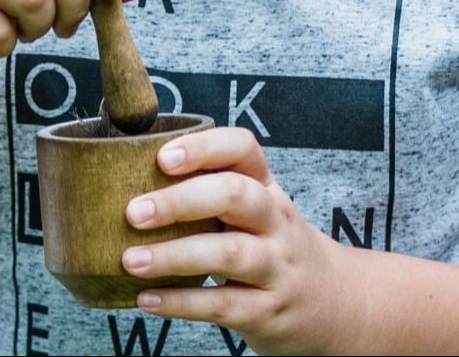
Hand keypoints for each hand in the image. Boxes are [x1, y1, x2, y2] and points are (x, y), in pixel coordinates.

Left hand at [121, 127, 362, 354]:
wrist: (336, 305)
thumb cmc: (272, 248)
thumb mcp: (256, 213)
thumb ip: (209, 196)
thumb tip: (122, 182)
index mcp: (267, 188)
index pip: (243, 149)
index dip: (202, 148)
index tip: (161, 157)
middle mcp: (276, 221)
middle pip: (235, 195)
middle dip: (180, 201)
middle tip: (133, 212)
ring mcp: (276, 267)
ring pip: (229, 253)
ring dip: (174, 256)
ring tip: (131, 260)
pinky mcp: (267, 310)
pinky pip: (222, 304)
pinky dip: (181, 302)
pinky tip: (146, 299)